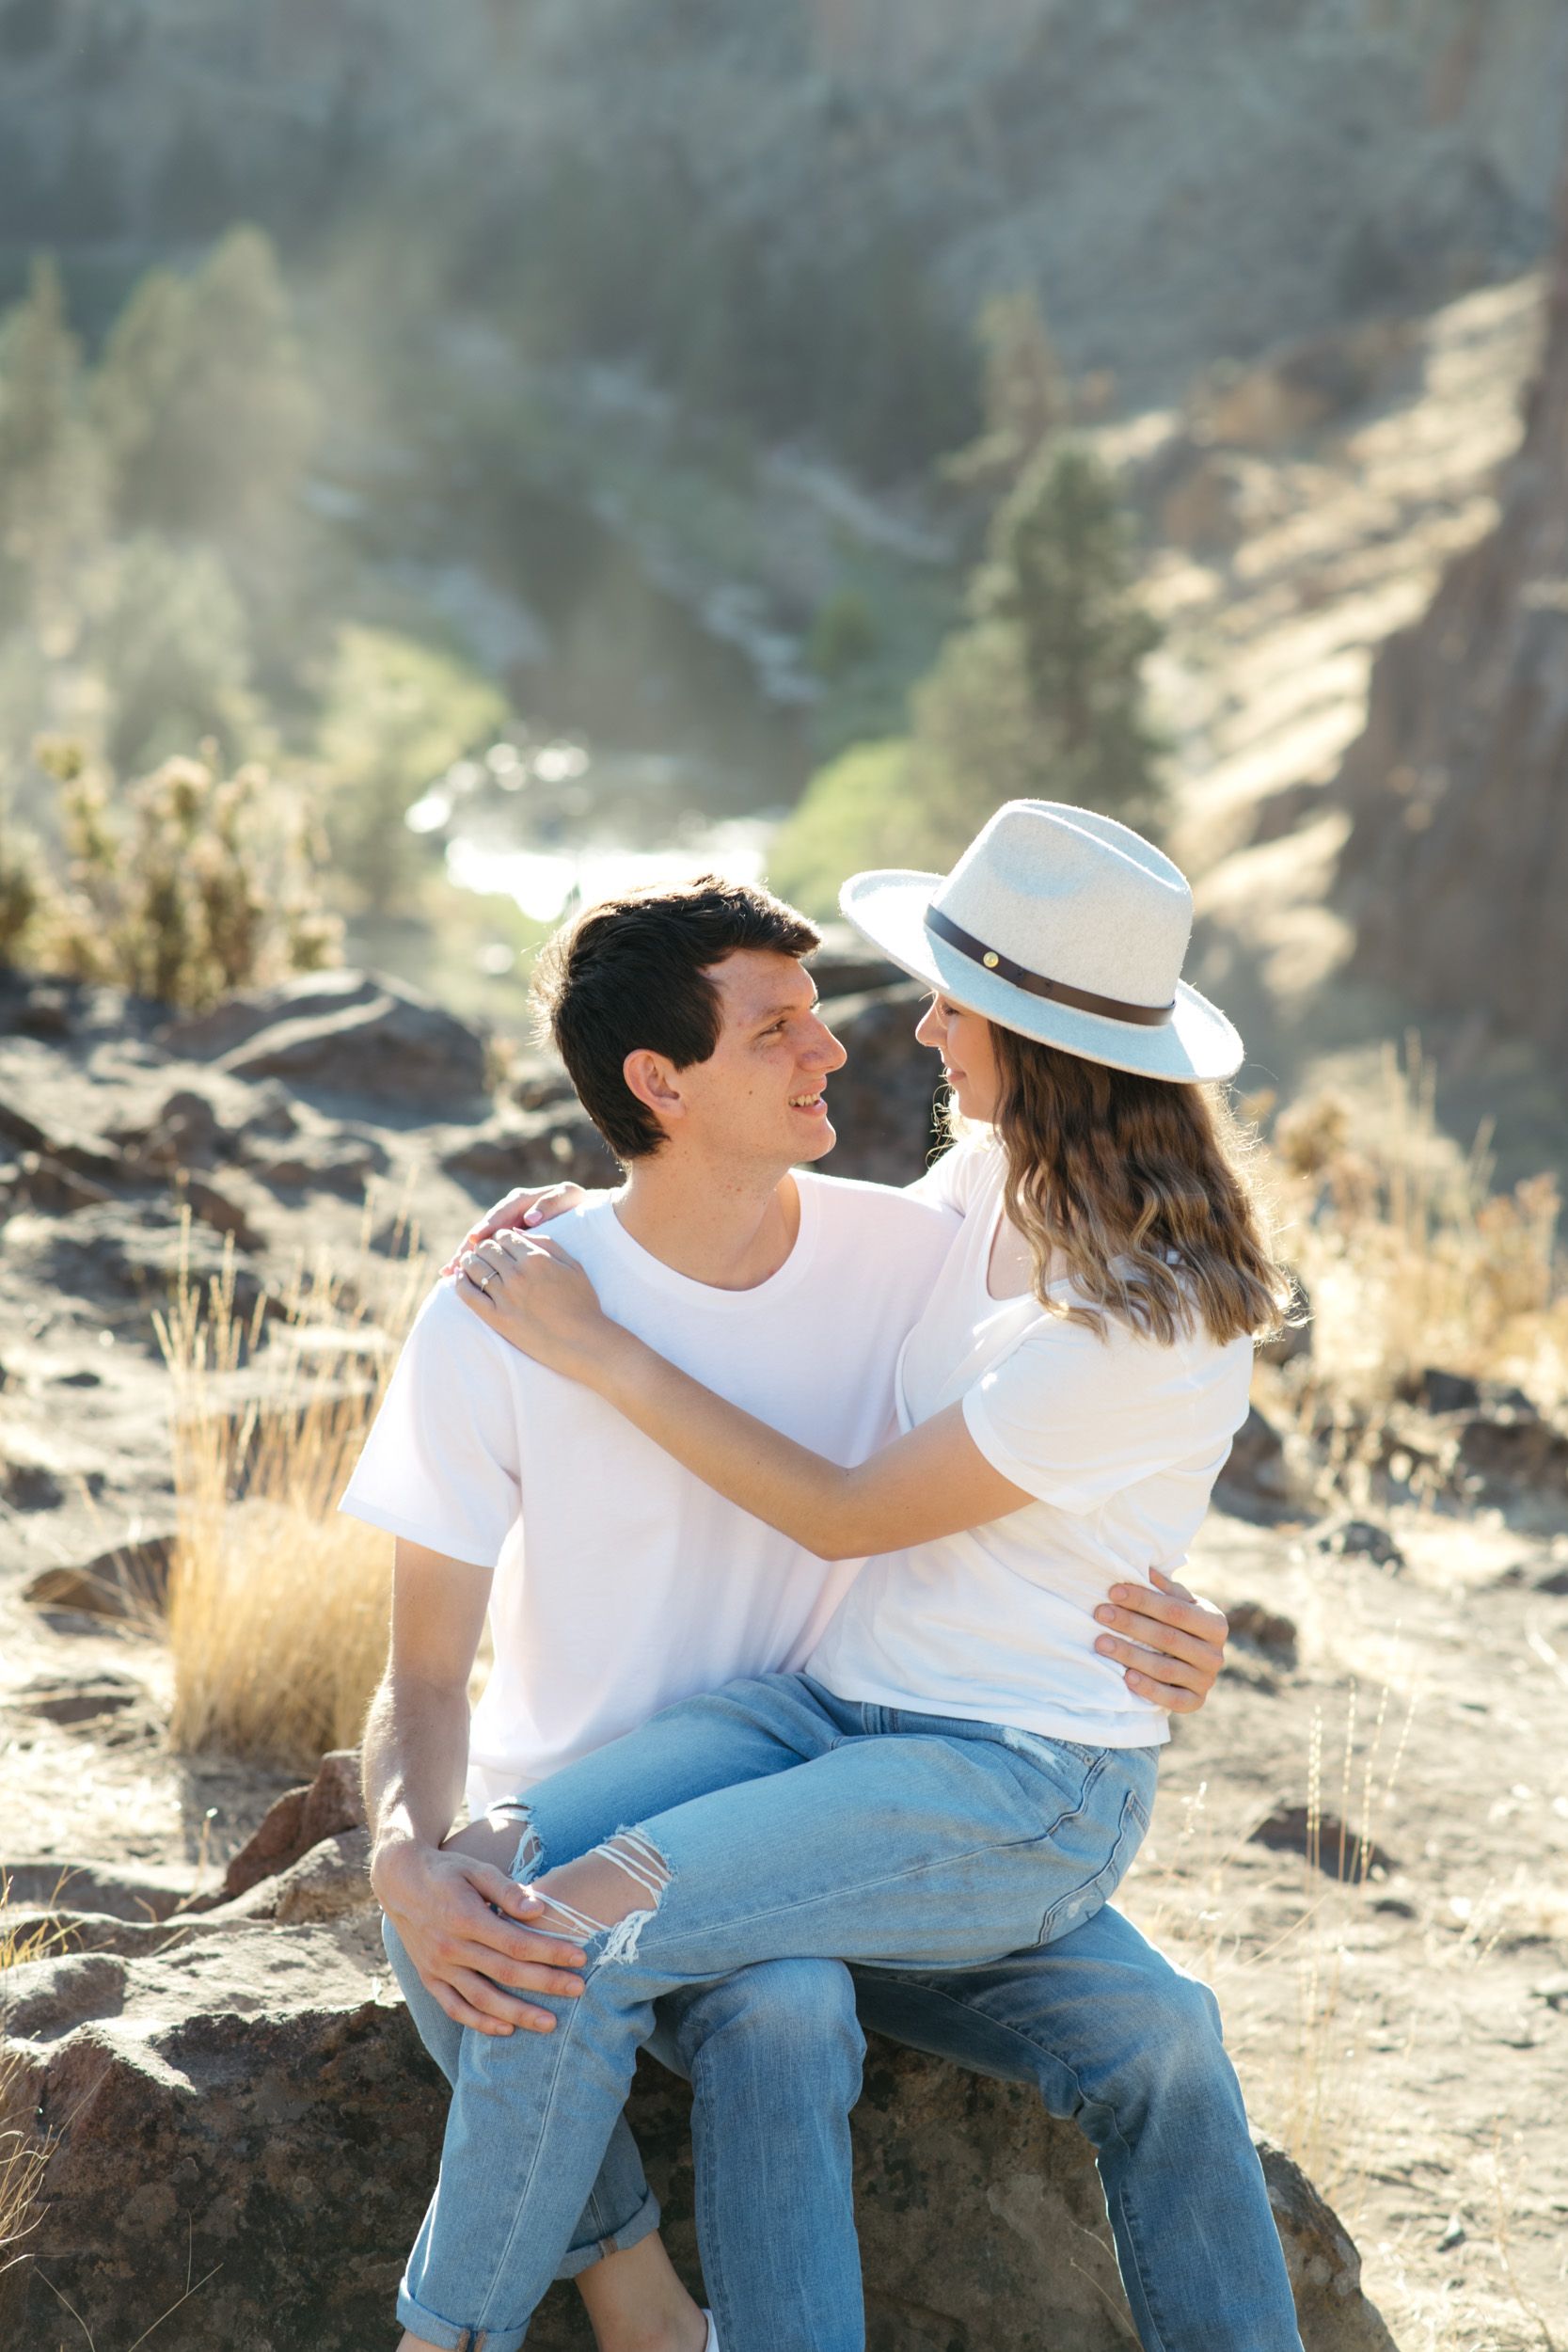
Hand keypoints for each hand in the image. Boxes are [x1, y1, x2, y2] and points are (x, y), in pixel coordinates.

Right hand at [372, 1834, 587, 2036]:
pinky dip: (480, 2022)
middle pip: (505, 1973)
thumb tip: (540, 1909)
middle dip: (545, 1983)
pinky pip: (455, 2007)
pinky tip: (506, 2029)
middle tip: (579, 1989)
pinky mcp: (429, 1978)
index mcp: (466, 1918)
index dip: (550, 1952)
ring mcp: (438, 1966)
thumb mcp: (476, 1869)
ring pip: (482, 1998)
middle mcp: (450, 1947)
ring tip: (550, 2023)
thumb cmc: (447, 1871)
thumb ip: (507, 1891)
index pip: (516, 1943)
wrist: (399, 1880)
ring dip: (518, 2013)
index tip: (580, 1957)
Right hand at [440, 1182, 586, 1276]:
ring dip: (465, 1257)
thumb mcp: (566, 1197)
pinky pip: (487, 1253)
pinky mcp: (504, 1242)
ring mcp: (504, 1227)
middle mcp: (507, 1213)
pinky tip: (458, 1276)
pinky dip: (474, 1264)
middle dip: (467, 1247)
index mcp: (520, 1201)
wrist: (580, 1208)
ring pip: (481, 1243)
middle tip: (454, 1263)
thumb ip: (549, 1204)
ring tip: (449, 1272)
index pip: (499, 1214)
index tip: (475, 1238)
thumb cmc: (573, 1202)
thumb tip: (530, 1218)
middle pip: (482, 1230)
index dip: (487, 1226)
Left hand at [455, 1230, 614, 1383]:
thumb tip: (518, 1232)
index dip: (500, 1236)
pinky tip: (459, 1277)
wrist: (582, 1342)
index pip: (505, 1236)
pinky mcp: (496, 1318)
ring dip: (469, 1260)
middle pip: (487, 1248)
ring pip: (474, 1267)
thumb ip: (547, 1243)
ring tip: (469, 1261)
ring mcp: (505, 1297)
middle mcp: (518, 1275)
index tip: (500, 1242)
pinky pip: (468, 1294)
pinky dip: (459, 1282)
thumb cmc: (582, 1303)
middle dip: (484, 1246)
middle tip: (483, 1251)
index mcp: (537, 1259)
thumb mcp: (572, 1265)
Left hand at [1092, 1567, 1227, 1712]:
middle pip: (1168, 1638)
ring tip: (1100, 1643)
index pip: (1176, 1610)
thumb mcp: (1178, 1604)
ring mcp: (1206, 1681)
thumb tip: (1142, 1565)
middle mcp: (1215, 1654)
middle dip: (1131, 1624)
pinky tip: (1126, 1677)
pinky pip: (1171, 1699)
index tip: (1113, 1591)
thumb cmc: (1177, 1626)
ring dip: (1130, 1655)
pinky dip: (1148, 1688)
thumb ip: (1163, 1588)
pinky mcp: (1195, 1703)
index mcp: (1215, 1623)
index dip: (1144, 1600)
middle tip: (1100, 1613)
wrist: (1189, 1665)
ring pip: (1165, 1668)